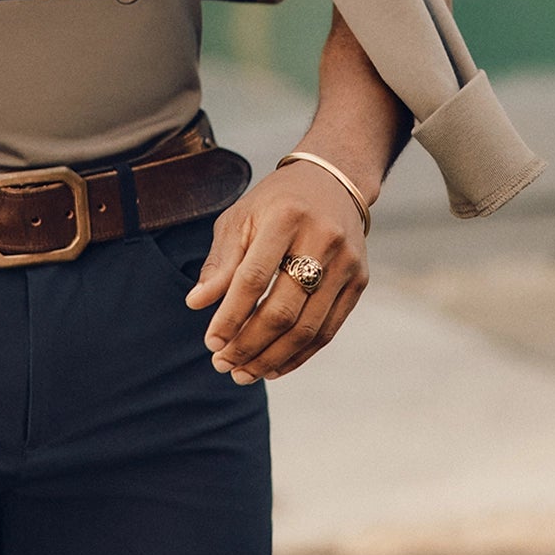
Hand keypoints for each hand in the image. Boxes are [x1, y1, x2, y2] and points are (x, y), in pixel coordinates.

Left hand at [185, 158, 369, 382]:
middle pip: (283, 310)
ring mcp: (346, 263)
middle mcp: (322, 239)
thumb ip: (221, 262)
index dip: (231, 315)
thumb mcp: (241, 218)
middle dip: (249, 344)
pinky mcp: (359, 280)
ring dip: (272, 357)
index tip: (211, 342)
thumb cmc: (275, 203)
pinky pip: (328, 330)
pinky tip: (273, 366)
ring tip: (243, 372)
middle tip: (222, 364)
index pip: (253, 278)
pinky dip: (299, 355)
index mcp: (286, 218)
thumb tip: (196, 303)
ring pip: (307, 327)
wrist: (333, 181)